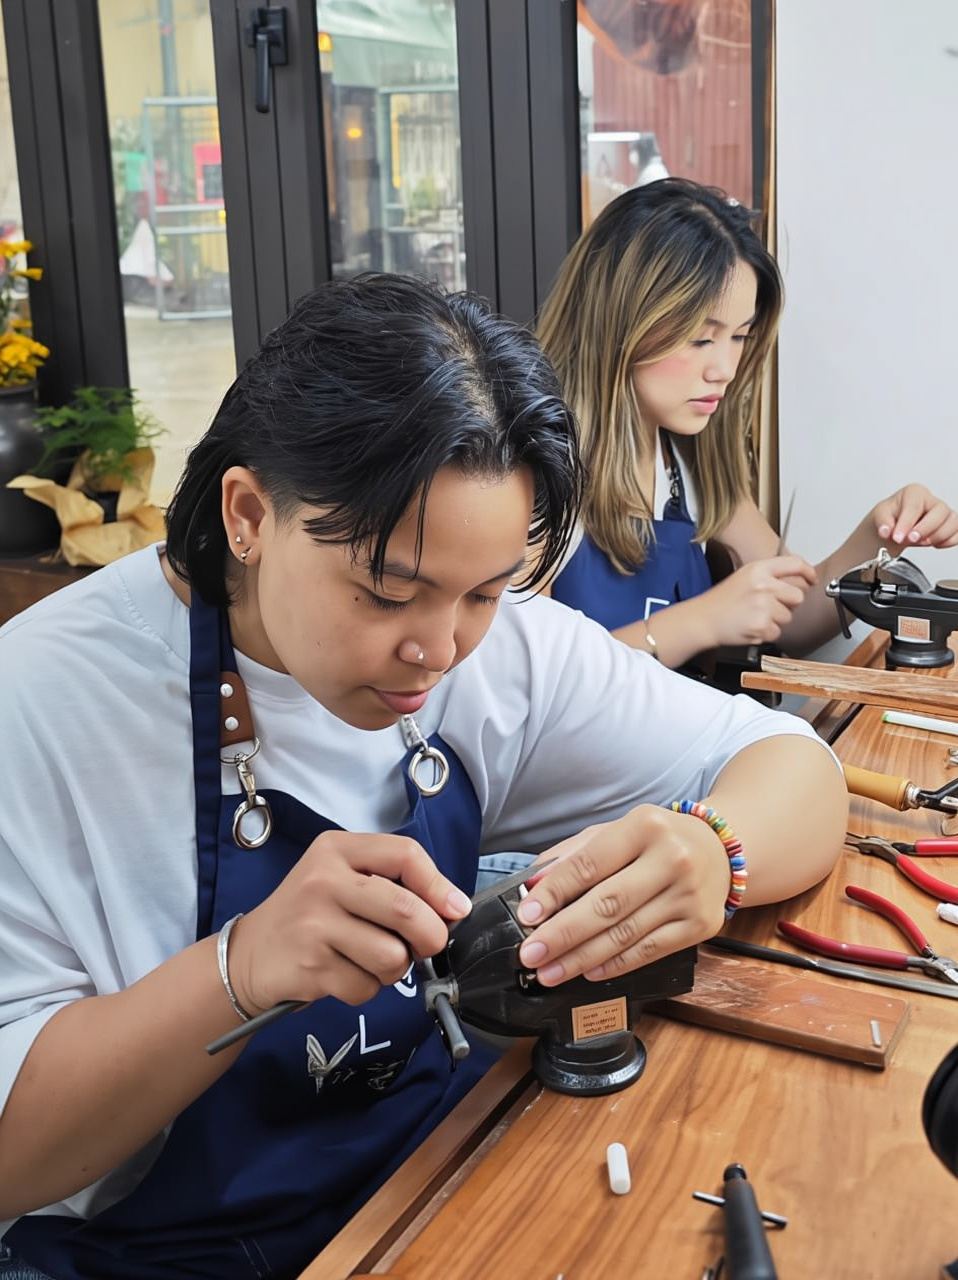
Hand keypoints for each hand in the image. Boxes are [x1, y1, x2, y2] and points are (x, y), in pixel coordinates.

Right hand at [228, 831, 471, 1011]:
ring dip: (394, 968)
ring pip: (391, 955)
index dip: (440, 885)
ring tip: (371, 959)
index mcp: (338, 849)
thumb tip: (454, 909)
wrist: (250, 955)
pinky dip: (366, 989)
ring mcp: (314, 923)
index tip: (456, 909)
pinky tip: (344, 974)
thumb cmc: (311, 915)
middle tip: (426, 946)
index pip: (405, 854)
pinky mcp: (310, 966)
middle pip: (405, 909)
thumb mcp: (344, 880)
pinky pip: (366, 986)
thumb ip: (394, 885)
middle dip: (430, 936)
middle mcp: (323, 880)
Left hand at [514, 806, 730, 984]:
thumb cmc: (657, 840)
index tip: (527, 913)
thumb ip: (574, 854)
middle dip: (562, 933)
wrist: (721, 849)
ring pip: (625, 934)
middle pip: (607, 904)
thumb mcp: (616, 831)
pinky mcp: (701, 925)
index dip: (554, 892)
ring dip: (581, 958)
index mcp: (644, 826)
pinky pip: (649, 951)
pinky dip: (615, 964)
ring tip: (550, 970)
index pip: (590, 864)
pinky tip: (588, 970)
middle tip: (530, 953)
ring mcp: (689, 895)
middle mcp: (671, 859)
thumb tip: (534, 886)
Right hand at [697, 555, 815, 646]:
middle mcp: (763, 585)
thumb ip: (771, 575)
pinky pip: (778, 632)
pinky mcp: (762, 625)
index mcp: (759, 569)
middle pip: (797, 595)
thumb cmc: (722, 600)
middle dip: (788, 604)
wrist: (703, 619)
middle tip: (769, 606)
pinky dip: (766, 634)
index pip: (795, 564)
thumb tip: (800, 579)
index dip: (808, 572)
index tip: (812, 579)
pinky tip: (751, 627)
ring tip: (755, 617)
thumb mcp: (745, 577)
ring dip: (775, 621)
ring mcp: (763, 606)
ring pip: (788, 616)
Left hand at [872, 485, 957, 548]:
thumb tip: (886, 531)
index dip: (906, 523)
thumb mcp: (880, 515)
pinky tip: (934, 544)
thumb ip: (883, 522)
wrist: (895, 526)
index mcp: (915, 493)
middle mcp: (932, 501)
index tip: (897, 537)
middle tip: (911, 539)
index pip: (915, 506)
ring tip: (922, 542)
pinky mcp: (950, 526)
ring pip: (953, 522)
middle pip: (940, 512)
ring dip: (938, 536)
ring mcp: (944, 514)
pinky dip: (948, 542)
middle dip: (925, 529)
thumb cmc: (891, 516)